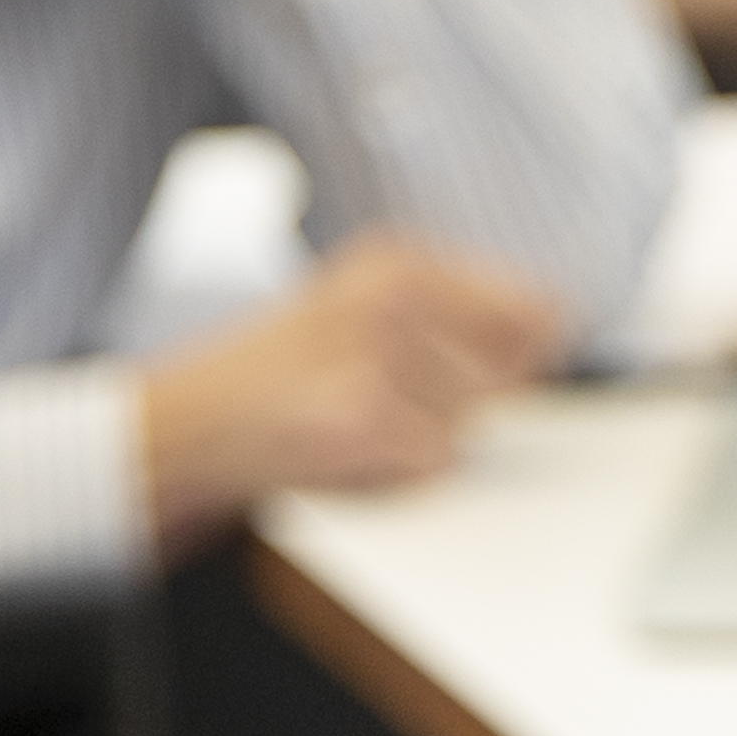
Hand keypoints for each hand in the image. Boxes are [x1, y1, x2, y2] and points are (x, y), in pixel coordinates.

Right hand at [133, 232, 567, 550]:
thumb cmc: (274, 375)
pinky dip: (401, 472)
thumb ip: (455, 312)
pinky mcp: (362, 420)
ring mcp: (375, 357)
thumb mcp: (358, 309)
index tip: (518, 370)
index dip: (531, 354)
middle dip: (473, 404)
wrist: (178, 427)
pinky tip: (349, 452)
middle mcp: (390, 296)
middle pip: (510, 374)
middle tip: (396, 403)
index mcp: (396, 262)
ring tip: (363, 423)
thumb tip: (558, 331)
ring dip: (432, 441)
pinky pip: (435, 461)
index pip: (533, 309)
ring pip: (475, 423)